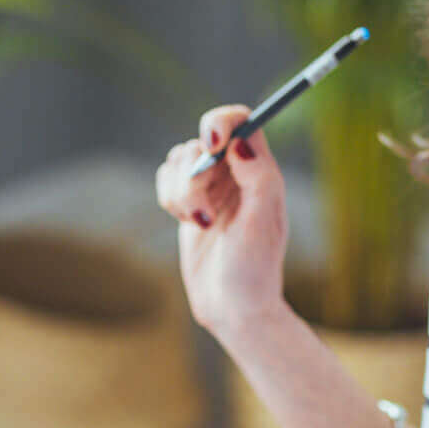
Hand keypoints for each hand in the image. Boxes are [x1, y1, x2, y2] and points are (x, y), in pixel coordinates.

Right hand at [154, 105, 289, 334]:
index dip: (221, 121)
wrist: (233, 306)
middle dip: (195, 173)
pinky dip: (170, 198)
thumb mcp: (263, 221)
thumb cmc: (255, 267)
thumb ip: (257, 175)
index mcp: (260, 169)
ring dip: (182, 191)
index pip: (240, 121)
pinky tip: (188, 223)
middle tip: (203, 210)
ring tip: (199, 223)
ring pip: (179, 159)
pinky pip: (166, 179)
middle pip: (201, 139)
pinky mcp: (188, 202)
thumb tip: (239, 141)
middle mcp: (235, 172)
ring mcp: (210, 187)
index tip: (211, 143)